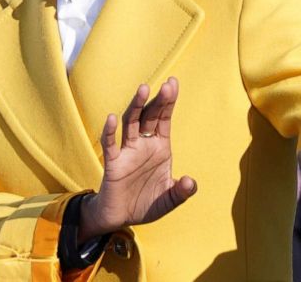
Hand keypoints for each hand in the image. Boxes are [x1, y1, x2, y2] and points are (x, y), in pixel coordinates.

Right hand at [79, 77, 196, 241]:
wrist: (120, 217)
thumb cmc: (146, 203)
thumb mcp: (169, 200)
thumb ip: (181, 192)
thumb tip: (190, 181)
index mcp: (160, 148)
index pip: (164, 120)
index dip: (168, 102)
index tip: (173, 83)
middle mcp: (143, 145)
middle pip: (150, 116)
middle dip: (158, 101)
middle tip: (167, 85)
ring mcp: (127, 151)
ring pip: (130, 123)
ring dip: (136, 106)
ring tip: (143, 89)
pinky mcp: (113, 163)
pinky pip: (109, 144)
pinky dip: (109, 131)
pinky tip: (111, 118)